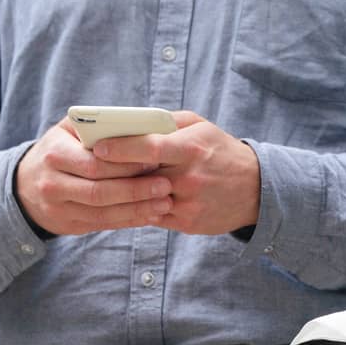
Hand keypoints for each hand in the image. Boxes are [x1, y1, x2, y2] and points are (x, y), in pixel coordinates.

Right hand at [14, 117, 172, 234]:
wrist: (25, 185)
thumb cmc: (60, 148)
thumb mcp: (70, 130)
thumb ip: (99, 127)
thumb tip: (142, 129)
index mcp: (54, 154)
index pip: (94, 163)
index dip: (125, 164)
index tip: (154, 159)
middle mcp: (52, 184)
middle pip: (100, 190)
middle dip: (136, 189)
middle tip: (165, 184)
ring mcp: (58, 208)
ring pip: (102, 212)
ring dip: (137, 208)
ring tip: (164, 201)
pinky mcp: (67, 225)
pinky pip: (102, 224)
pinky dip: (128, 220)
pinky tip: (149, 214)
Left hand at [93, 112, 260, 234]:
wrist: (256, 188)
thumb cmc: (220, 150)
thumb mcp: (201, 126)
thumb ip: (167, 122)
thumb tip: (130, 121)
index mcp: (192, 148)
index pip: (149, 147)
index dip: (120, 148)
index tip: (97, 146)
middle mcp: (190, 177)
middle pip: (141, 176)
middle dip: (113, 172)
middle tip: (89, 166)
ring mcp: (189, 203)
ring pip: (143, 200)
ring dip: (123, 192)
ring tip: (105, 183)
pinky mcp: (188, 223)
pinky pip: (153, 215)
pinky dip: (140, 206)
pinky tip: (129, 198)